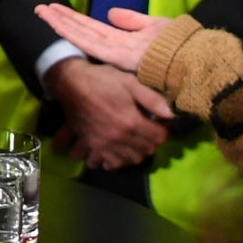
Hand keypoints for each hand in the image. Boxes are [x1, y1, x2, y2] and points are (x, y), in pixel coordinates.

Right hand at [35, 4, 174, 75]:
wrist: (190, 62)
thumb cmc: (176, 48)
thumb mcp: (154, 27)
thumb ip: (132, 21)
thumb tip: (110, 12)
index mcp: (122, 44)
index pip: (93, 30)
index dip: (74, 21)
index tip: (57, 10)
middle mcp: (113, 48)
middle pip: (82, 30)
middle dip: (61, 20)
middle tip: (39, 9)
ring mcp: (113, 51)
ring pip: (80, 32)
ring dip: (60, 21)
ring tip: (41, 10)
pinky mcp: (116, 53)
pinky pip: (89, 39)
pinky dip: (71, 30)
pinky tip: (57, 21)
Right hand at [43, 58, 172, 170]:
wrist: (71, 83)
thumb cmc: (102, 80)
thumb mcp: (130, 82)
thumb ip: (152, 99)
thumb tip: (172, 114)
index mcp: (132, 121)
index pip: (158, 137)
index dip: (163, 130)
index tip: (160, 124)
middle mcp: (119, 137)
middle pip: (146, 151)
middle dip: (151, 142)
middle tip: (149, 132)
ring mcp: (105, 144)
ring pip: (130, 160)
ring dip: (137, 153)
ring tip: (135, 143)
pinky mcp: (92, 146)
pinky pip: (109, 163)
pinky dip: (117, 161)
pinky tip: (118, 153)